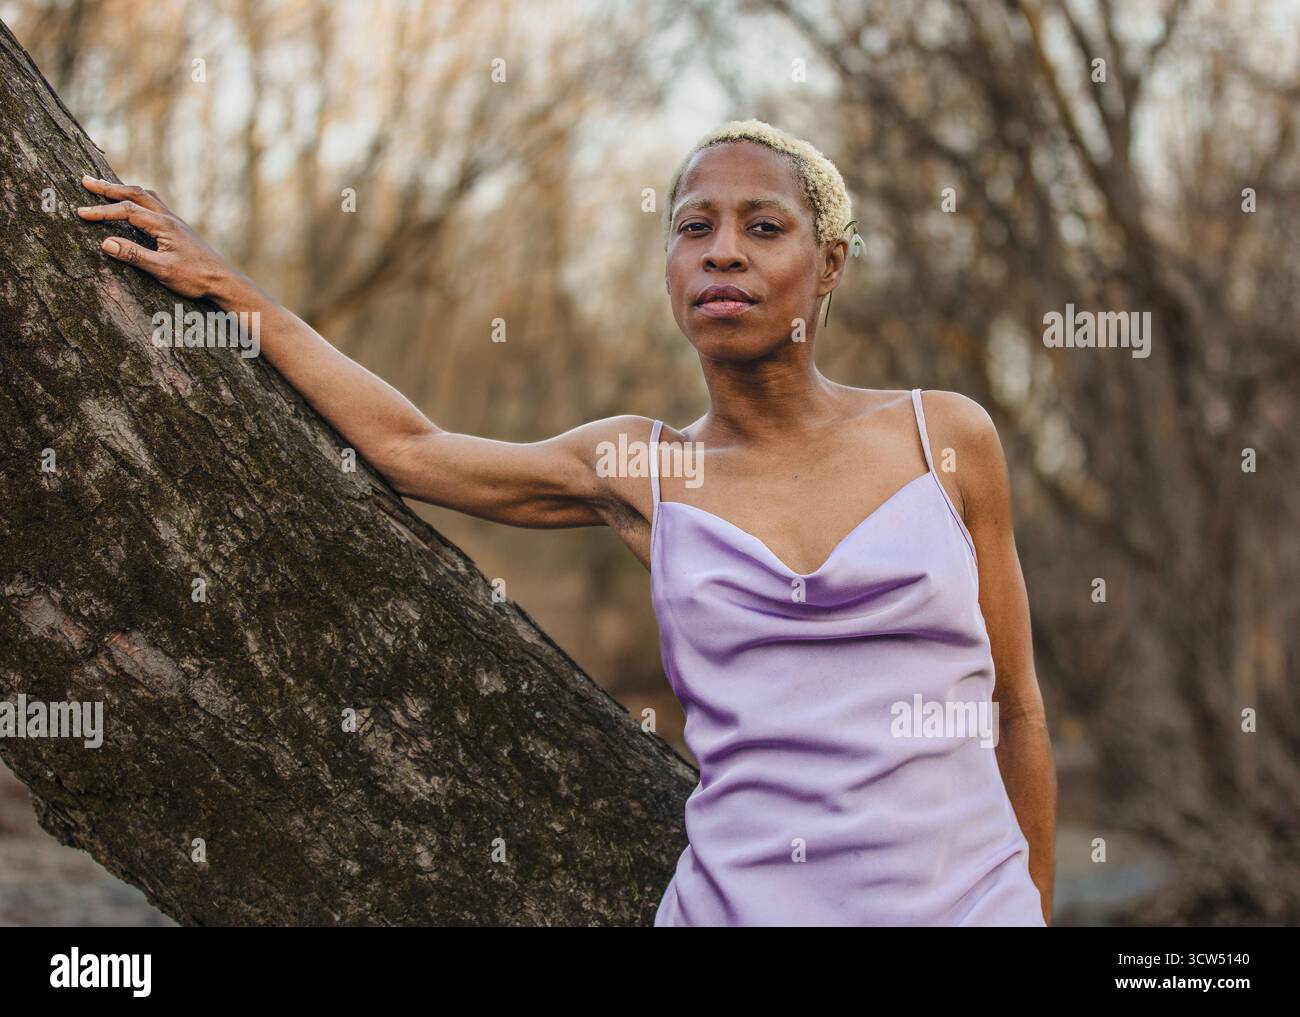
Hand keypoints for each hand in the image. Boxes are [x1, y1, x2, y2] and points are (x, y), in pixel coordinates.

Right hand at [76, 176, 232, 299]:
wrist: (224, 281)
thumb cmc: (196, 278)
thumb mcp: (163, 270)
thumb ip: (134, 256)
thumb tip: (105, 243)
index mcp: (164, 225)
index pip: (127, 211)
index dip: (102, 211)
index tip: (80, 212)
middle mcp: (169, 218)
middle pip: (135, 194)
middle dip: (109, 188)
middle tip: (85, 181)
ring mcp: (175, 222)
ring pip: (147, 196)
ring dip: (124, 190)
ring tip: (106, 187)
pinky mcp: (179, 229)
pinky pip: (155, 204)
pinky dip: (138, 198)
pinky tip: (135, 205)